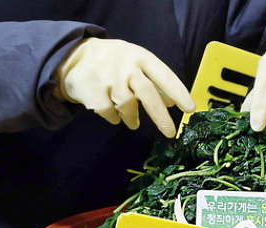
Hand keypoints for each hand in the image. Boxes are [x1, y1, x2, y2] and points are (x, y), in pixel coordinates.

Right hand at [54, 38, 195, 137]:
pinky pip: (110, 114)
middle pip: (148, 94)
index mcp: (141, 57)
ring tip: (132, 120)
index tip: (190, 109)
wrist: (76, 58)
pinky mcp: (93, 93)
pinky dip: (114, 118)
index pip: (164, 76)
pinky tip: (112, 113)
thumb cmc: (115, 63)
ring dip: (132, 118)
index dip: (179, 93)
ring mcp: (108, 79)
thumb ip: (153, 81)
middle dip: (161, 116)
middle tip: (170, 132)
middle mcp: (126, 67)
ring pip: (128, 107)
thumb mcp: (136, 63)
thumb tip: (173, 103)